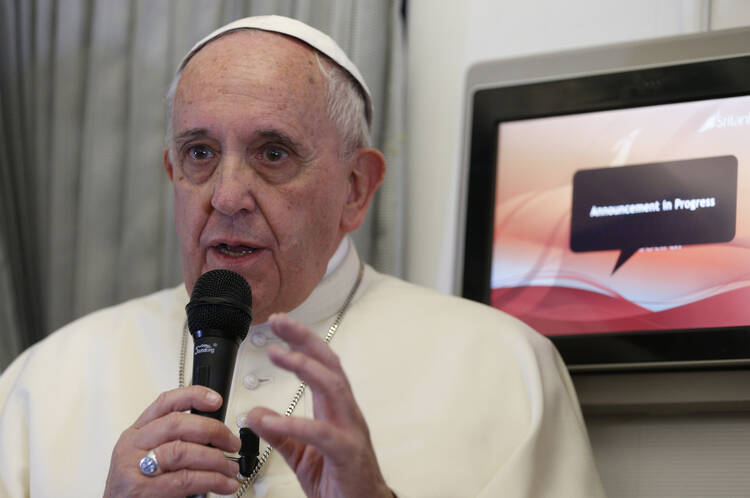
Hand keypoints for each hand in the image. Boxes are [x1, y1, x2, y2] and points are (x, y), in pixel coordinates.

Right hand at [104, 386, 241, 496]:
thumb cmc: (136, 489)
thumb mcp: (147, 457)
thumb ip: (173, 441)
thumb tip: (216, 435)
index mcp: (137, 433)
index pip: (165, 402)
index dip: (193, 396)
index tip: (217, 400)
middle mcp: (133, 446)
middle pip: (177, 424)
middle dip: (212, 430)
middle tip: (232, 443)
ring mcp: (134, 468)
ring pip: (182, 451)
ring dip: (215, 459)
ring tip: (231, 469)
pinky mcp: (141, 490)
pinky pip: (184, 480)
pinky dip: (211, 480)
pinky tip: (225, 484)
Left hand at [245, 313, 392, 497]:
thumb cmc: (339, 481)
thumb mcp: (301, 455)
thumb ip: (280, 434)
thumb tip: (254, 415)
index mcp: (334, 410)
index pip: (321, 365)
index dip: (302, 341)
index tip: (280, 324)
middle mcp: (346, 414)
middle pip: (329, 365)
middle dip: (304, 340)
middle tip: (278, 323)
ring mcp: (350, 431)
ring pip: (333, 387)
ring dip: (305, 367)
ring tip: (278, 354)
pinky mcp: (347, 453)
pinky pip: (321, 433)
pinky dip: (294, 423)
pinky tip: (269, 419)